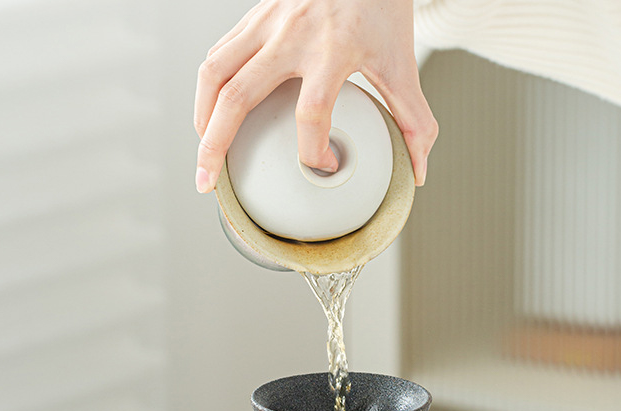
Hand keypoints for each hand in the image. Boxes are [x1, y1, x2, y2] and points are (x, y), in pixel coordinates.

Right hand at [194, 0, 437, 192]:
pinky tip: (211, 116)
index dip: (314, 151)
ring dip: (202, 118)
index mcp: (332, 48)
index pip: (312, 111)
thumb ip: (414, 119)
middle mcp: (291, 34)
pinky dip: (208, 91)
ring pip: (214, 73)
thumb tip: (418, 170)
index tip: (325, 165)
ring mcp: (266, 22)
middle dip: (216, 145)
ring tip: (203, 154)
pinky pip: (217, 55)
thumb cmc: (382, 6)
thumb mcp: (403, 63)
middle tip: (208, 183)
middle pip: (238, 96)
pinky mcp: (254, 16)